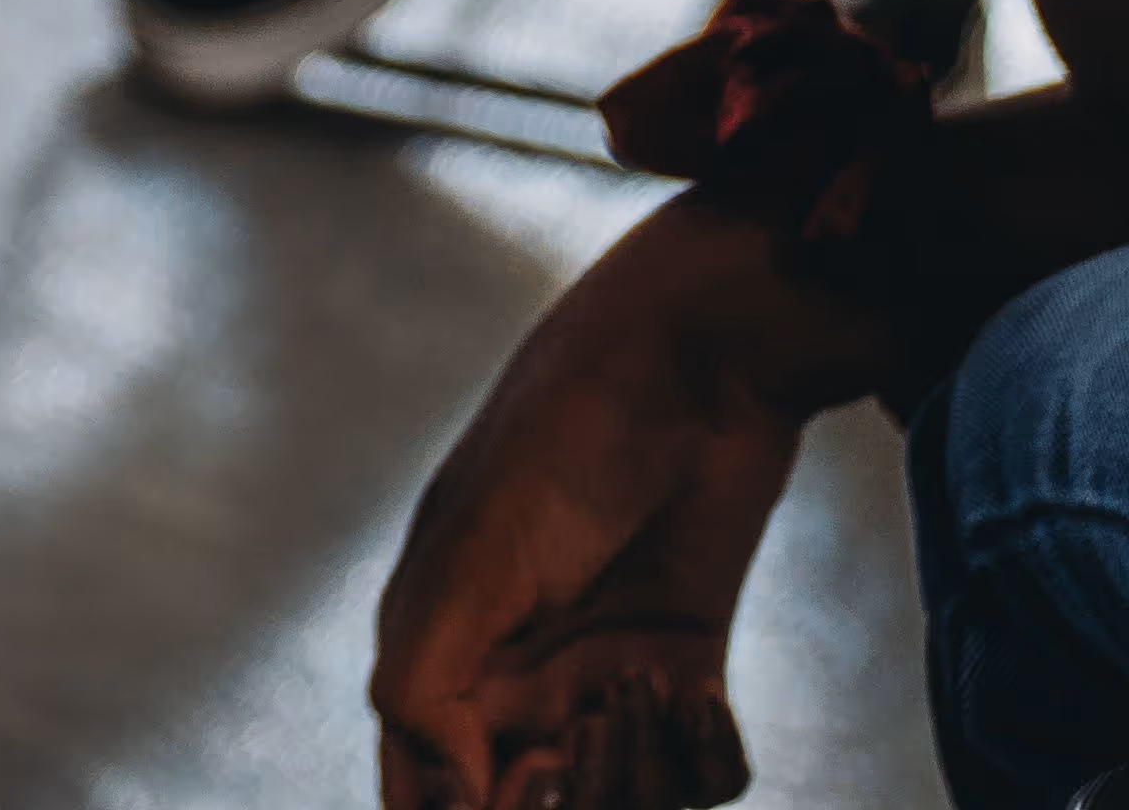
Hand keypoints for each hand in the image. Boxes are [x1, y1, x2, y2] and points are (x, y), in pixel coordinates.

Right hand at [369, 215, 823, 809]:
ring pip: (617, 805)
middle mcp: (515, 680)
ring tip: (642, 689)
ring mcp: (602, 679)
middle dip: (555, 807)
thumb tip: (447, 799)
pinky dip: (706, 758)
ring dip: (637, 778)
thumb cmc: (562, 437)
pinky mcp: (687, 670)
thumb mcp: (475, 554)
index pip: (421, 792)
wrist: (698, 363)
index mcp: (437, 653)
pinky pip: (701, 781)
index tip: (509, 779)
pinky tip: (701, 692)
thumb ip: (428, 680)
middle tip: (572, 738)